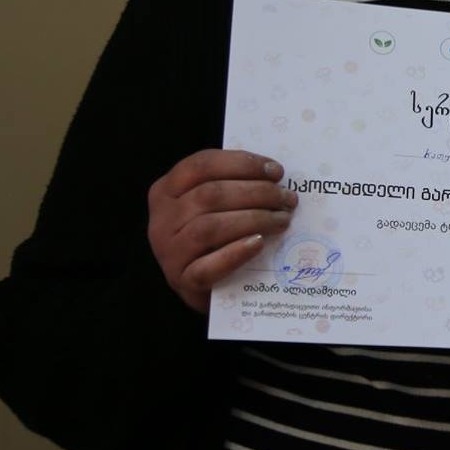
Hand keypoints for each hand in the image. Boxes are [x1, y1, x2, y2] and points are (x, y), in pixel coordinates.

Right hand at [147, 149, 297, 313]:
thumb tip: (274, 174)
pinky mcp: (182, 281)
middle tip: (288, 198)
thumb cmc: (215, 236)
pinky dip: (236, 253)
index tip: (276, 171)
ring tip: (282, 219)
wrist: (206, 286)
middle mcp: (161, 219)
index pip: (202, 165)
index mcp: (166, 190)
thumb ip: (232, 185)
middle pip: (210, 195)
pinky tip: (259, 244)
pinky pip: (208, 267)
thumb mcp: (214, 204)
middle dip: (257, 192)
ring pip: (209, 227)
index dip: (242, 163)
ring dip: (254, 219)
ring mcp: (168, 252)